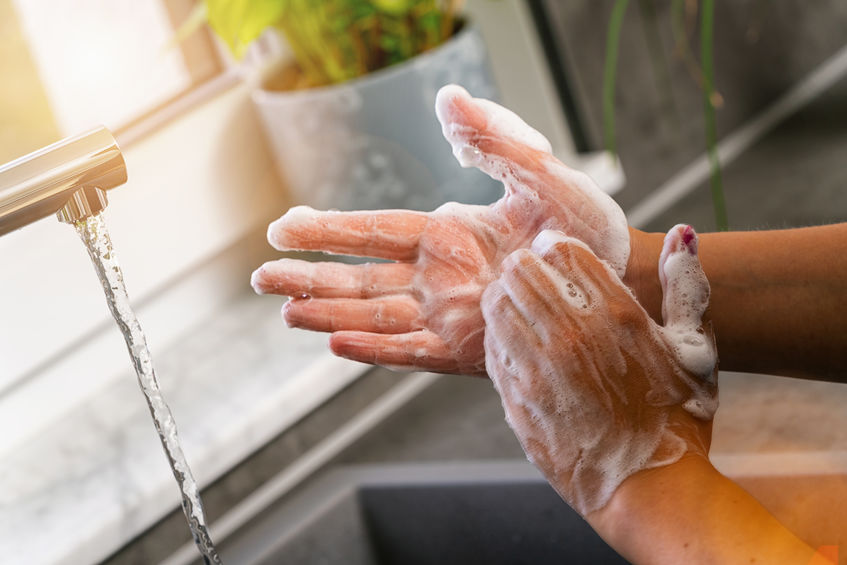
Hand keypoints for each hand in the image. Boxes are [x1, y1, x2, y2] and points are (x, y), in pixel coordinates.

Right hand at [251, 84, 628, 374]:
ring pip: (375, 316)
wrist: (620, 281)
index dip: (326, 230)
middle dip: (310, 277)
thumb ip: (493, 140)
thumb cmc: (585, 225)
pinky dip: (376, 350)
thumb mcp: (542, 173)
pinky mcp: (467, 350)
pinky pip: (412, 351)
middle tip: (261, 276)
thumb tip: (447, 98)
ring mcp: (449, 315)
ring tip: (285, 312)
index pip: (373, 231)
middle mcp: (438, 276)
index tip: (282, 228)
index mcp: (447, 234)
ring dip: (329, 315)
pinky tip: (336, 345)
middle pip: (360, 278)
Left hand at [482, 225, 717, 515]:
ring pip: (498, 304)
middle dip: (525, 266)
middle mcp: (573, 337)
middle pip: (522, 271)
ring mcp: (539, 370)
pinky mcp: (516, 398)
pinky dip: (499, 335)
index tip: (557, 253)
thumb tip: (682, 234)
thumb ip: (685, 289)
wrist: (647, 491)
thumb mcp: (695, 352)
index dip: (556, 246)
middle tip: (532, 272)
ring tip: (520, 302)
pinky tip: (515, 340)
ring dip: (506, 296)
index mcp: (618, 317)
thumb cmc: (677, 421)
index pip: (563, 251)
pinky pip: (492, 347)